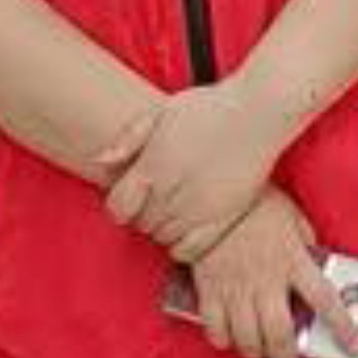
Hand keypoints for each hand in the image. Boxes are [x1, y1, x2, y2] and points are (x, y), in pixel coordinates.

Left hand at [99, 76, 283, 261]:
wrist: (258, 113)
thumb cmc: (209, 107)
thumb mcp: (163, 112)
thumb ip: (129, 138)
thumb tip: (98, 160)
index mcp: (155, 165)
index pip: (118, 207)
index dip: (119, 206)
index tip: (129, 196)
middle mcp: (174, 191)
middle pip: (141, 223)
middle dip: (142, 213)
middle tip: (155, 197)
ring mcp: (199, 207)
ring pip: (163, 237)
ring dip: (161, 227)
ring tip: (173, 206)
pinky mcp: (224, 218)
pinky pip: (190, 250)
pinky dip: (181, 245)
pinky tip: (187, 226)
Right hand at [185, 188, 352, 357]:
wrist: (211, 195)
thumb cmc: (252, 202)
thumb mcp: (293, 219)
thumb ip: (305, 246)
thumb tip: (313, 263)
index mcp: (293, 261)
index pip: (326, 302)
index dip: (343, 329)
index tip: (354, 347)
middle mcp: (266, 280)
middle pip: (281, 335)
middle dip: (286, 357)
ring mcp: (237, 287)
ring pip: (248, 339)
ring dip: (256, 351)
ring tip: (259, 348)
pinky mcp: (210, 290)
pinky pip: (216, 329)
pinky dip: (223, 339)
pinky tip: (229, 335)